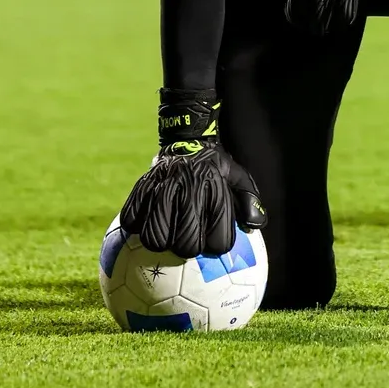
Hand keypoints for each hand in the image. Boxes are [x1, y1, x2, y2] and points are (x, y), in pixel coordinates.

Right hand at [120, 89, 265, 256]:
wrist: (187, 137)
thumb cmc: (215, 166)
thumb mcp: (238, 176)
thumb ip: (250, 200)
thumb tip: (257, 224)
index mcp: (214, 186)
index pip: (219, 236)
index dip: (218, 247)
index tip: (215, 245)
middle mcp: (189, 186)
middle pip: (185, 242)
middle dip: (187, 250)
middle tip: (187, 245)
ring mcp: (163, 185)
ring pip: (155, 235)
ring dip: (159, 242)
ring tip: (165, 238)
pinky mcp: (142, 185)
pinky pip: (131, 218)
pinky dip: (136, 226)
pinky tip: (144, 223)